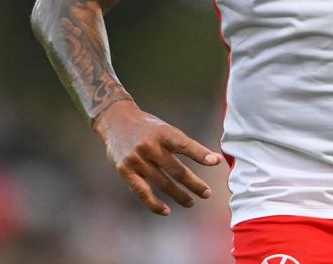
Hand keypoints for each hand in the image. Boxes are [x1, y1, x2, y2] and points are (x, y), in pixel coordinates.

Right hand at [92, 99, 222, 214]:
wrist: (116, 120)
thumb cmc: (147, 127)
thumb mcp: (164, 128)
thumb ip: (182, 143)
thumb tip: (210, 159)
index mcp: (163, 133)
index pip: (184, 145)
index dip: (200, 154)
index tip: (216, 162)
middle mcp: (150, 146)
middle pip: (176, 169)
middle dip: (193, 183)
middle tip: (206, 193)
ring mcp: (137, 159)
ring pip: (162, 183)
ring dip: (179, 195)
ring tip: (191, 202)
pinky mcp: (125, 171)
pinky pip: (142, 192)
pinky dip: (154, 204)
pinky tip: (166, 210)